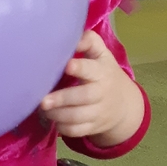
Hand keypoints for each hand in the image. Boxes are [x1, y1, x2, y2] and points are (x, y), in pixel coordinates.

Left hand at [40, 30, 144, 145]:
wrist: (124, 104)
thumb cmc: (103, 73)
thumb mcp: (101, 55)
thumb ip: (89, 42)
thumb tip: (73, 34)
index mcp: (102, 71)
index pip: (91, 69)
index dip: (79, 68)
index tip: (67, 65)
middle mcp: (101, 92)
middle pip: (83, 97)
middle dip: (62, 99)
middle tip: (43, 101)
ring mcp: (98, 112)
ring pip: (77, 117)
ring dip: (57, 115)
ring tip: (43, 109)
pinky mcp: (93, 127)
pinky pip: (76, 131)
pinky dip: (62, 127)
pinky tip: (53, 119)